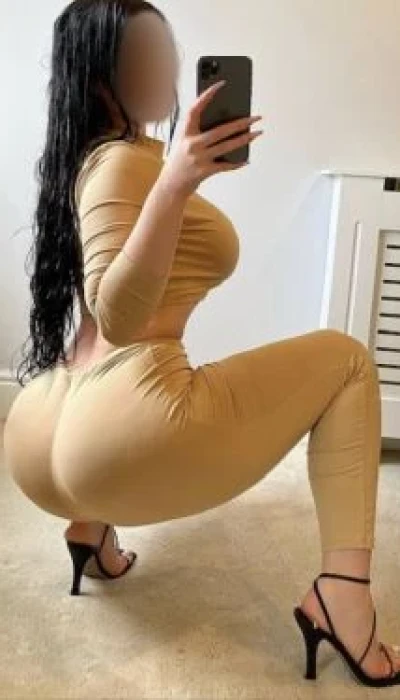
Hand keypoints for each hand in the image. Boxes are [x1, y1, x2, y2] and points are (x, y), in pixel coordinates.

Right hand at [161, 80, 262, 197]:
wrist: (170, 186)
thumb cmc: (179, 162)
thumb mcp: (184, 142)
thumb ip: (198, 132)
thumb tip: (225, 124)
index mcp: (185, 133)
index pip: (195, 109)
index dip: (207, 95)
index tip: (221, 84)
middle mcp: (192, 144)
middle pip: (220, 131)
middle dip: (240, 123)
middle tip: (255, 117)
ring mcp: (199, 159)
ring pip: (226, 146)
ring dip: (244, 139)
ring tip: (257, 133)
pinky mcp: (204, 172)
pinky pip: (225, 166)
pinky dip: (236, 163)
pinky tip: (246, 158)